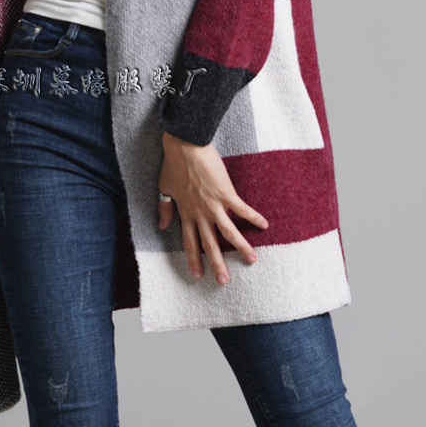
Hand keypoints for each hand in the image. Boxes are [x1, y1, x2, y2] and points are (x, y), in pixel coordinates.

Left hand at [157, 132, 268, 284]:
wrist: (184, 145)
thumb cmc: (173, 164)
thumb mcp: (164, 188)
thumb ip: (164, 209)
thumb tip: (161, 226)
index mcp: (186, 212)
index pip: (190, 242)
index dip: (193, 259)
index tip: (198, 276)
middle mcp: (200, 213)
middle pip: (209, 243)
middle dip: (217, 263)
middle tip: (224, 281)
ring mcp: (213, 204)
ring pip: (228, 231)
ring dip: (240, 247)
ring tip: (251, 260)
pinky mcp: (225, 192)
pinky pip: (241, 209)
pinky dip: (253, 217)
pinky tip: (264, 226)